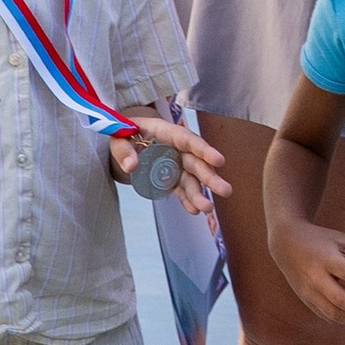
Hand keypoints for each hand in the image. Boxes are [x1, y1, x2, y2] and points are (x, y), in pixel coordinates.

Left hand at [108, 110, 231, 218]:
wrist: (127, 139)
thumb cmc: (125, 133)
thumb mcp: (119, 136)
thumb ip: (123, 150)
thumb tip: (132, 166)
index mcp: (168, 133)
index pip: (188, 140)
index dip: (204, 150)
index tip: (219, 161)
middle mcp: (177, 150)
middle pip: (196, 163)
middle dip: (210, 178)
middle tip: (225, 191)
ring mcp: (176, 165)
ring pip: (192, 180)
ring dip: (199, 194)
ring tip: (207, 209)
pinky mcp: (172, 179)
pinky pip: (181, 190)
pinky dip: (187, 200)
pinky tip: (194, 211)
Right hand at [269, 213, 344, 326]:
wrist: (286, 244)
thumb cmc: (318, 239)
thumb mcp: (340, 238)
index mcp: (326, 259)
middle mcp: (316, 278)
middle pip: (339, 299)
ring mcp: (309, 291)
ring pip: (331, 312)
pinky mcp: (306, 299)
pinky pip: (324, 314)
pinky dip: (341, 320)